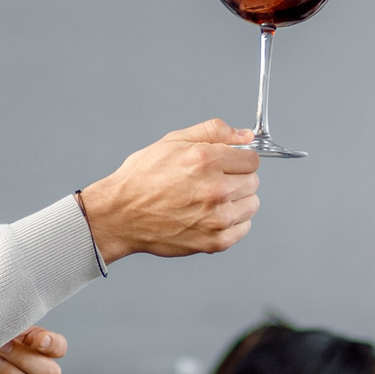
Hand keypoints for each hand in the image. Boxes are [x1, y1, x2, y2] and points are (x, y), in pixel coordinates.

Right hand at [79, 121, 259, 263]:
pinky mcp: (214, 241)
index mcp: (206, 160)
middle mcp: (215, 189)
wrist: (121, 215)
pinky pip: (243, 228)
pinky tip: (209, 217)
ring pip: (251, 205)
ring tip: (209, 201)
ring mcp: (216, 218)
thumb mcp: (174, 141)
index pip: (252, 160)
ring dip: (237, 201)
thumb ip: (214, 132)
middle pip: (253, 182)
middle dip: (237, 179)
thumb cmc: (143, 178)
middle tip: (211, 183)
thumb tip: (245, 136)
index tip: (227, 165)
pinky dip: (232, 223)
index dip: (239, 160)